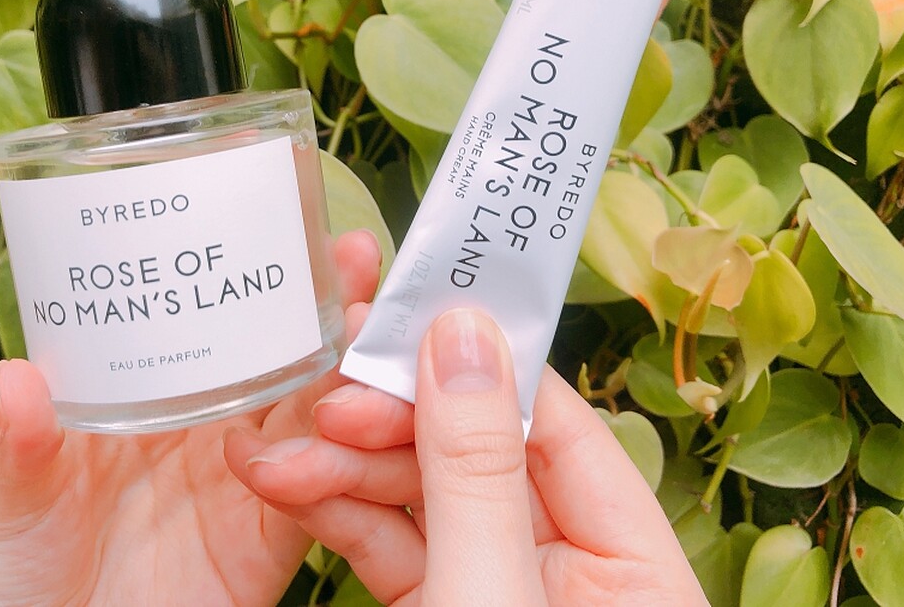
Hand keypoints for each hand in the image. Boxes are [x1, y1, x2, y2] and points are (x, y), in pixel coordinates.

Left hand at [0, 229, 380, 606]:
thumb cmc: (6, 574)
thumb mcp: (1, 501)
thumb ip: (10, 446)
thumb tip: (16, 378)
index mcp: (149, 395)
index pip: (217, 321)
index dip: (257, 274)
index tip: (289, 226)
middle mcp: (207, 429)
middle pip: (287, 354)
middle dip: (330, 302)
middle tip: (355, 258)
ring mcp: (246, 483)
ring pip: (323, 414)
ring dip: (356, 373)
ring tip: (377, 337)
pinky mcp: (269, 544)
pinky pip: (328, 498)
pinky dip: (351, 464)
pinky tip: (361, 432)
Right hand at [226, 308, 706, 605]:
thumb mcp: (489, 600)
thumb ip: (476, 471)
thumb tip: (467, 334)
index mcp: (630, 565)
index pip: (553, 424)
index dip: (478, 365)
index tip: (400, 324)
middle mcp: (573, 569)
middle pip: (478, 452)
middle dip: (389, 427)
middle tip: (316, 407)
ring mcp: (505, 590)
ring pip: (426, 497)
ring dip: (348, 471)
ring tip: (273, 461)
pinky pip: (398, 546)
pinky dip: (343, 516)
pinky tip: (290, 491)